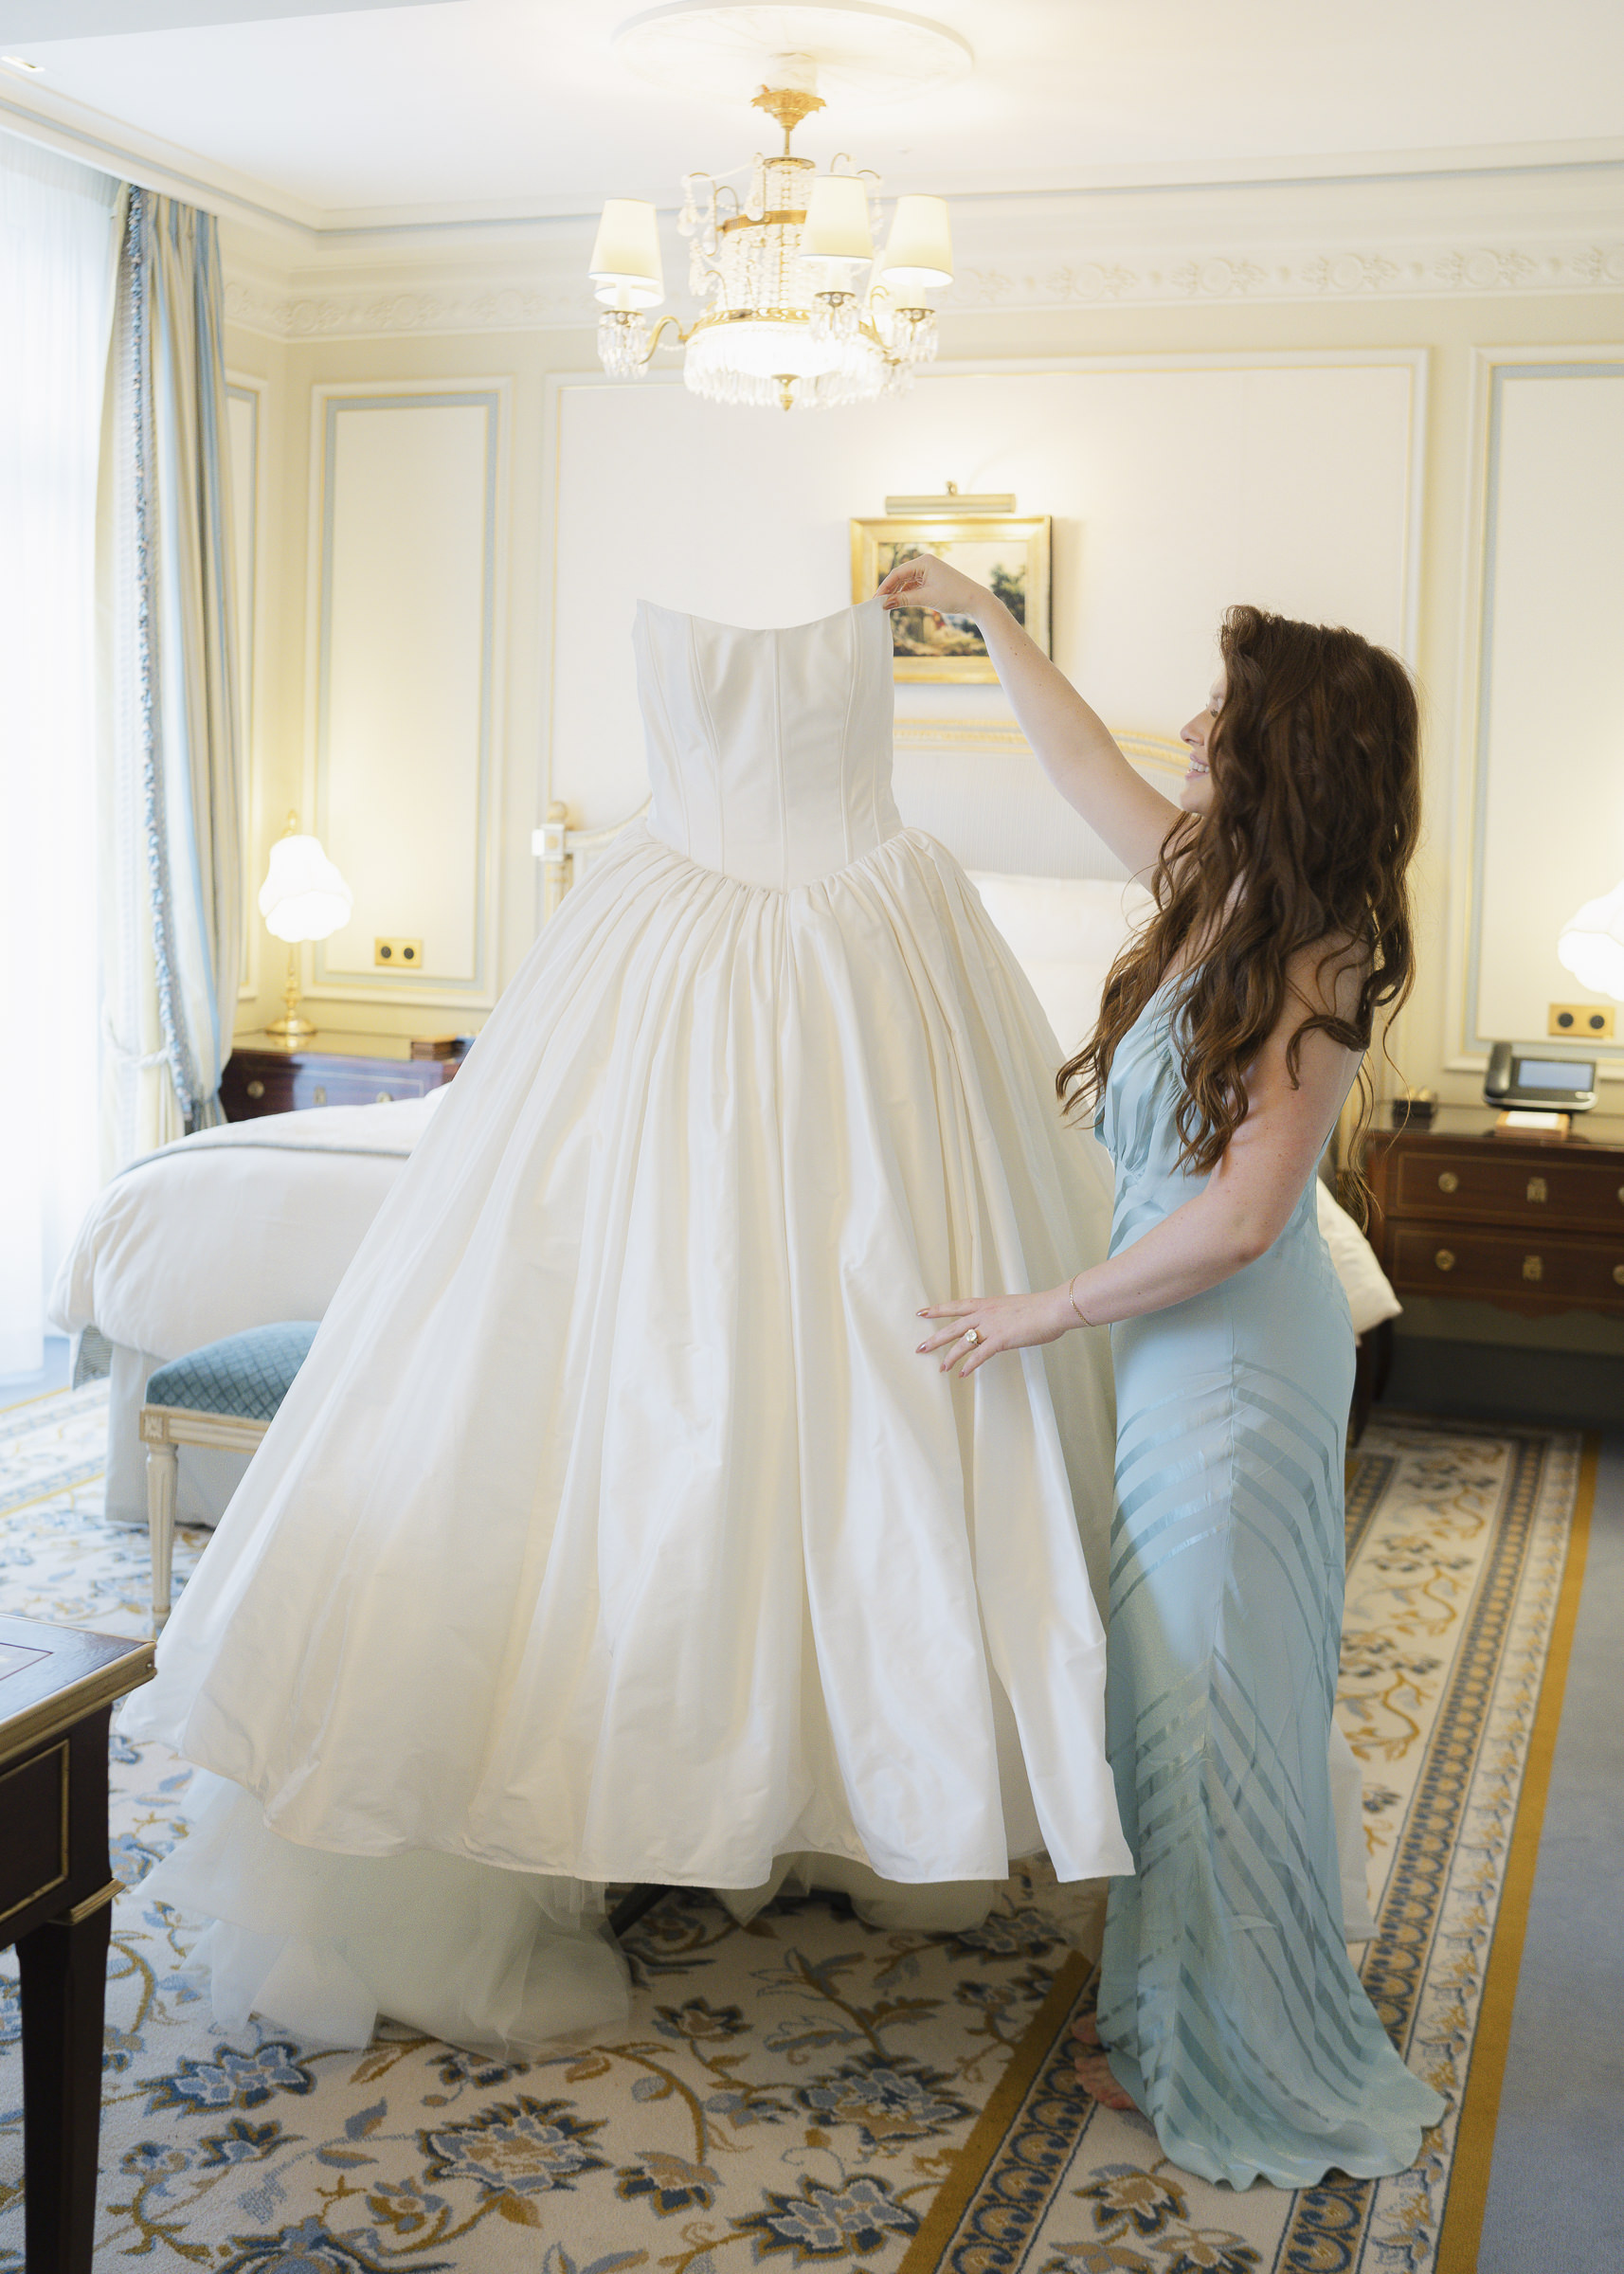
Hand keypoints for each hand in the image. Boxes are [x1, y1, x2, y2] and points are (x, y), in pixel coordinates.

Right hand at [877, 551, 989, 622]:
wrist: (975, 600)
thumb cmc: (954, 596)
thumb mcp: (926, 598)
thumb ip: (904, 600)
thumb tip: (885, 603)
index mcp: (924, 562)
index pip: (898, 573)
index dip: (885, 586)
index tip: (875, 599)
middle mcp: (925, 563)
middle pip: (900, 576)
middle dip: (889, 590)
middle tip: (877, 603)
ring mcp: (928, 570)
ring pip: (906, 581)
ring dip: (897, 592)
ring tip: (886, 604)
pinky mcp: (932, 579)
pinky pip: (914, 585)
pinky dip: (906, 593)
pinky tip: (898, 602)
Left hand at [916, 1286, 1074, 1376]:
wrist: (1053, 1308)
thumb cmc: (1039, 1308)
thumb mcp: (1012, 1306)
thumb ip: (1001, 1315)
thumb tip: (1000, 1323)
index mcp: (987, 1304)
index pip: (956, 1305)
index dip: (938, 1309)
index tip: (922, 1312)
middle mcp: (985, 1313)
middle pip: (952, 1326)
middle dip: (934, 1338)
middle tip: (919, 1348)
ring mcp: (992, 1326)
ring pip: (962, 1342)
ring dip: (950, 1356)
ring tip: (941, 1368)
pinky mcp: (1001, 1339)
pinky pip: (980, 1355)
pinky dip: (970, 1365)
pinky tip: (963, 1373)